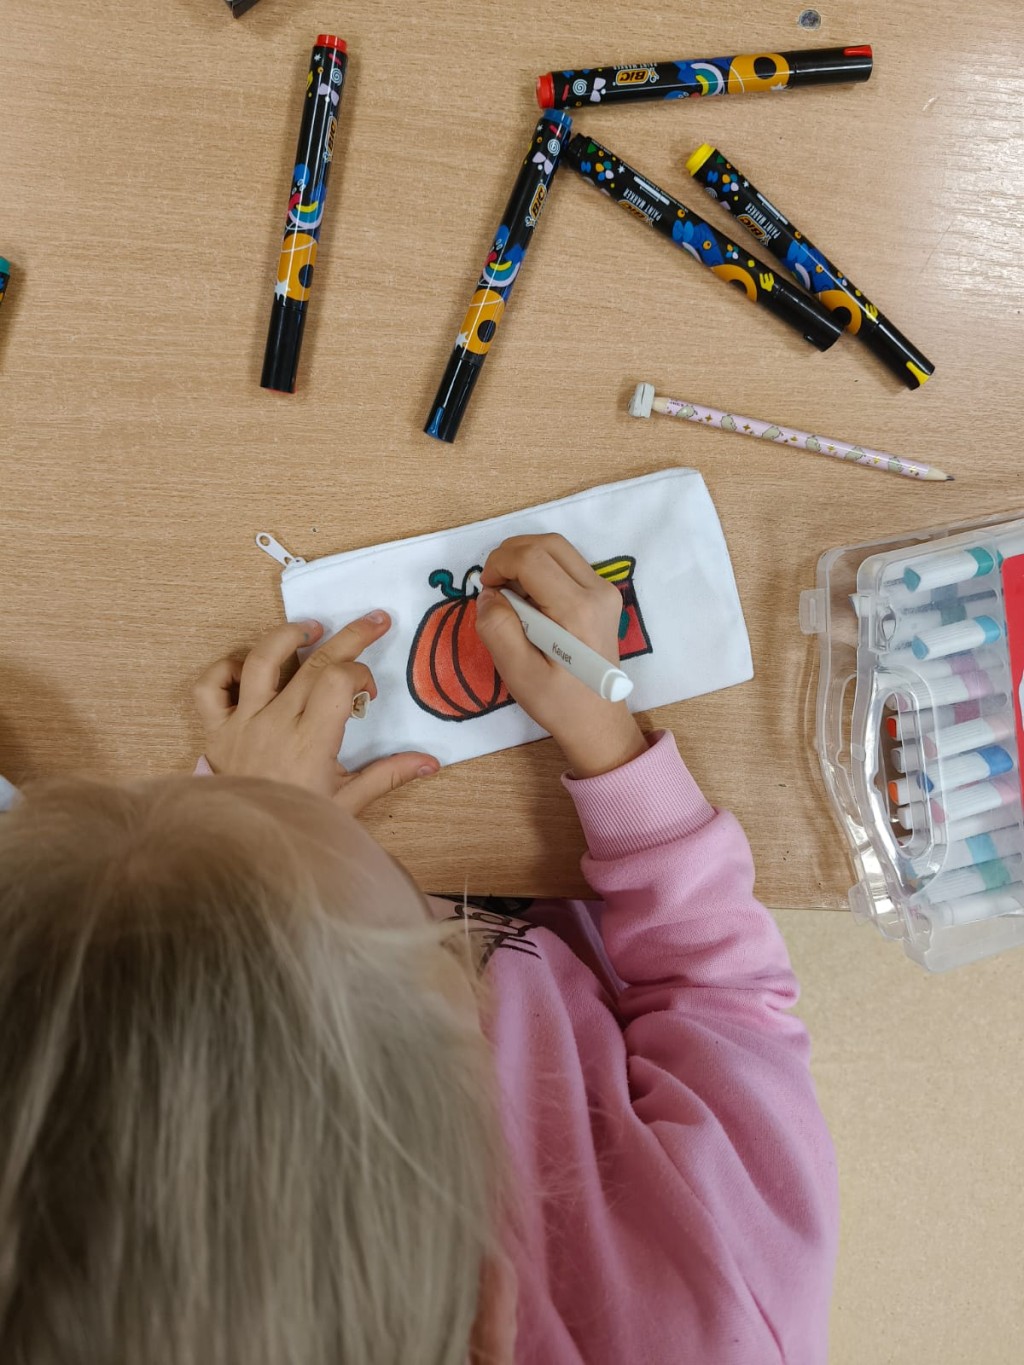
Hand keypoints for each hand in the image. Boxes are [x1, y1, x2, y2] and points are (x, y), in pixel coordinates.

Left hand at [193, 612, 439, 813]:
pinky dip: (227, 667)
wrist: (246, 851)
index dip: (359, 673)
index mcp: (310, 742)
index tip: (367, 693)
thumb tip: (431, 762)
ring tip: (311, 629)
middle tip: (374, 622)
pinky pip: (211, 685)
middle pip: (313, 663)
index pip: (336, 680)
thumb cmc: (299, 823)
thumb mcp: (349, 803)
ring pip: (260, 660)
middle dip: (349, 637)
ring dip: (288, 636)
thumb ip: (388, 775)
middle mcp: (274, 724)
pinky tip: (251, 666)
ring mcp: (242, 723)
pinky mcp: (216, 730)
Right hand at [474, 534, 647, 777]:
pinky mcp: (603, 597)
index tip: (486, 589)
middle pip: (547, 543)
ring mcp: (605, 592)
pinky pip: (566, 565)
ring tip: (509, 593)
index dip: (499, 564)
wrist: (598, 722)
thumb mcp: (518, 673)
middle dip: (511, 554)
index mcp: (577, 610)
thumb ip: (498, 629)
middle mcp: (597, 592)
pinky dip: (540, 570)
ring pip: (557, 549)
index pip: (530, 557)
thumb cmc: (558, 703)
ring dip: (526, 560)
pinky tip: (529, 601)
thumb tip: (489, 594)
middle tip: (493, 586)